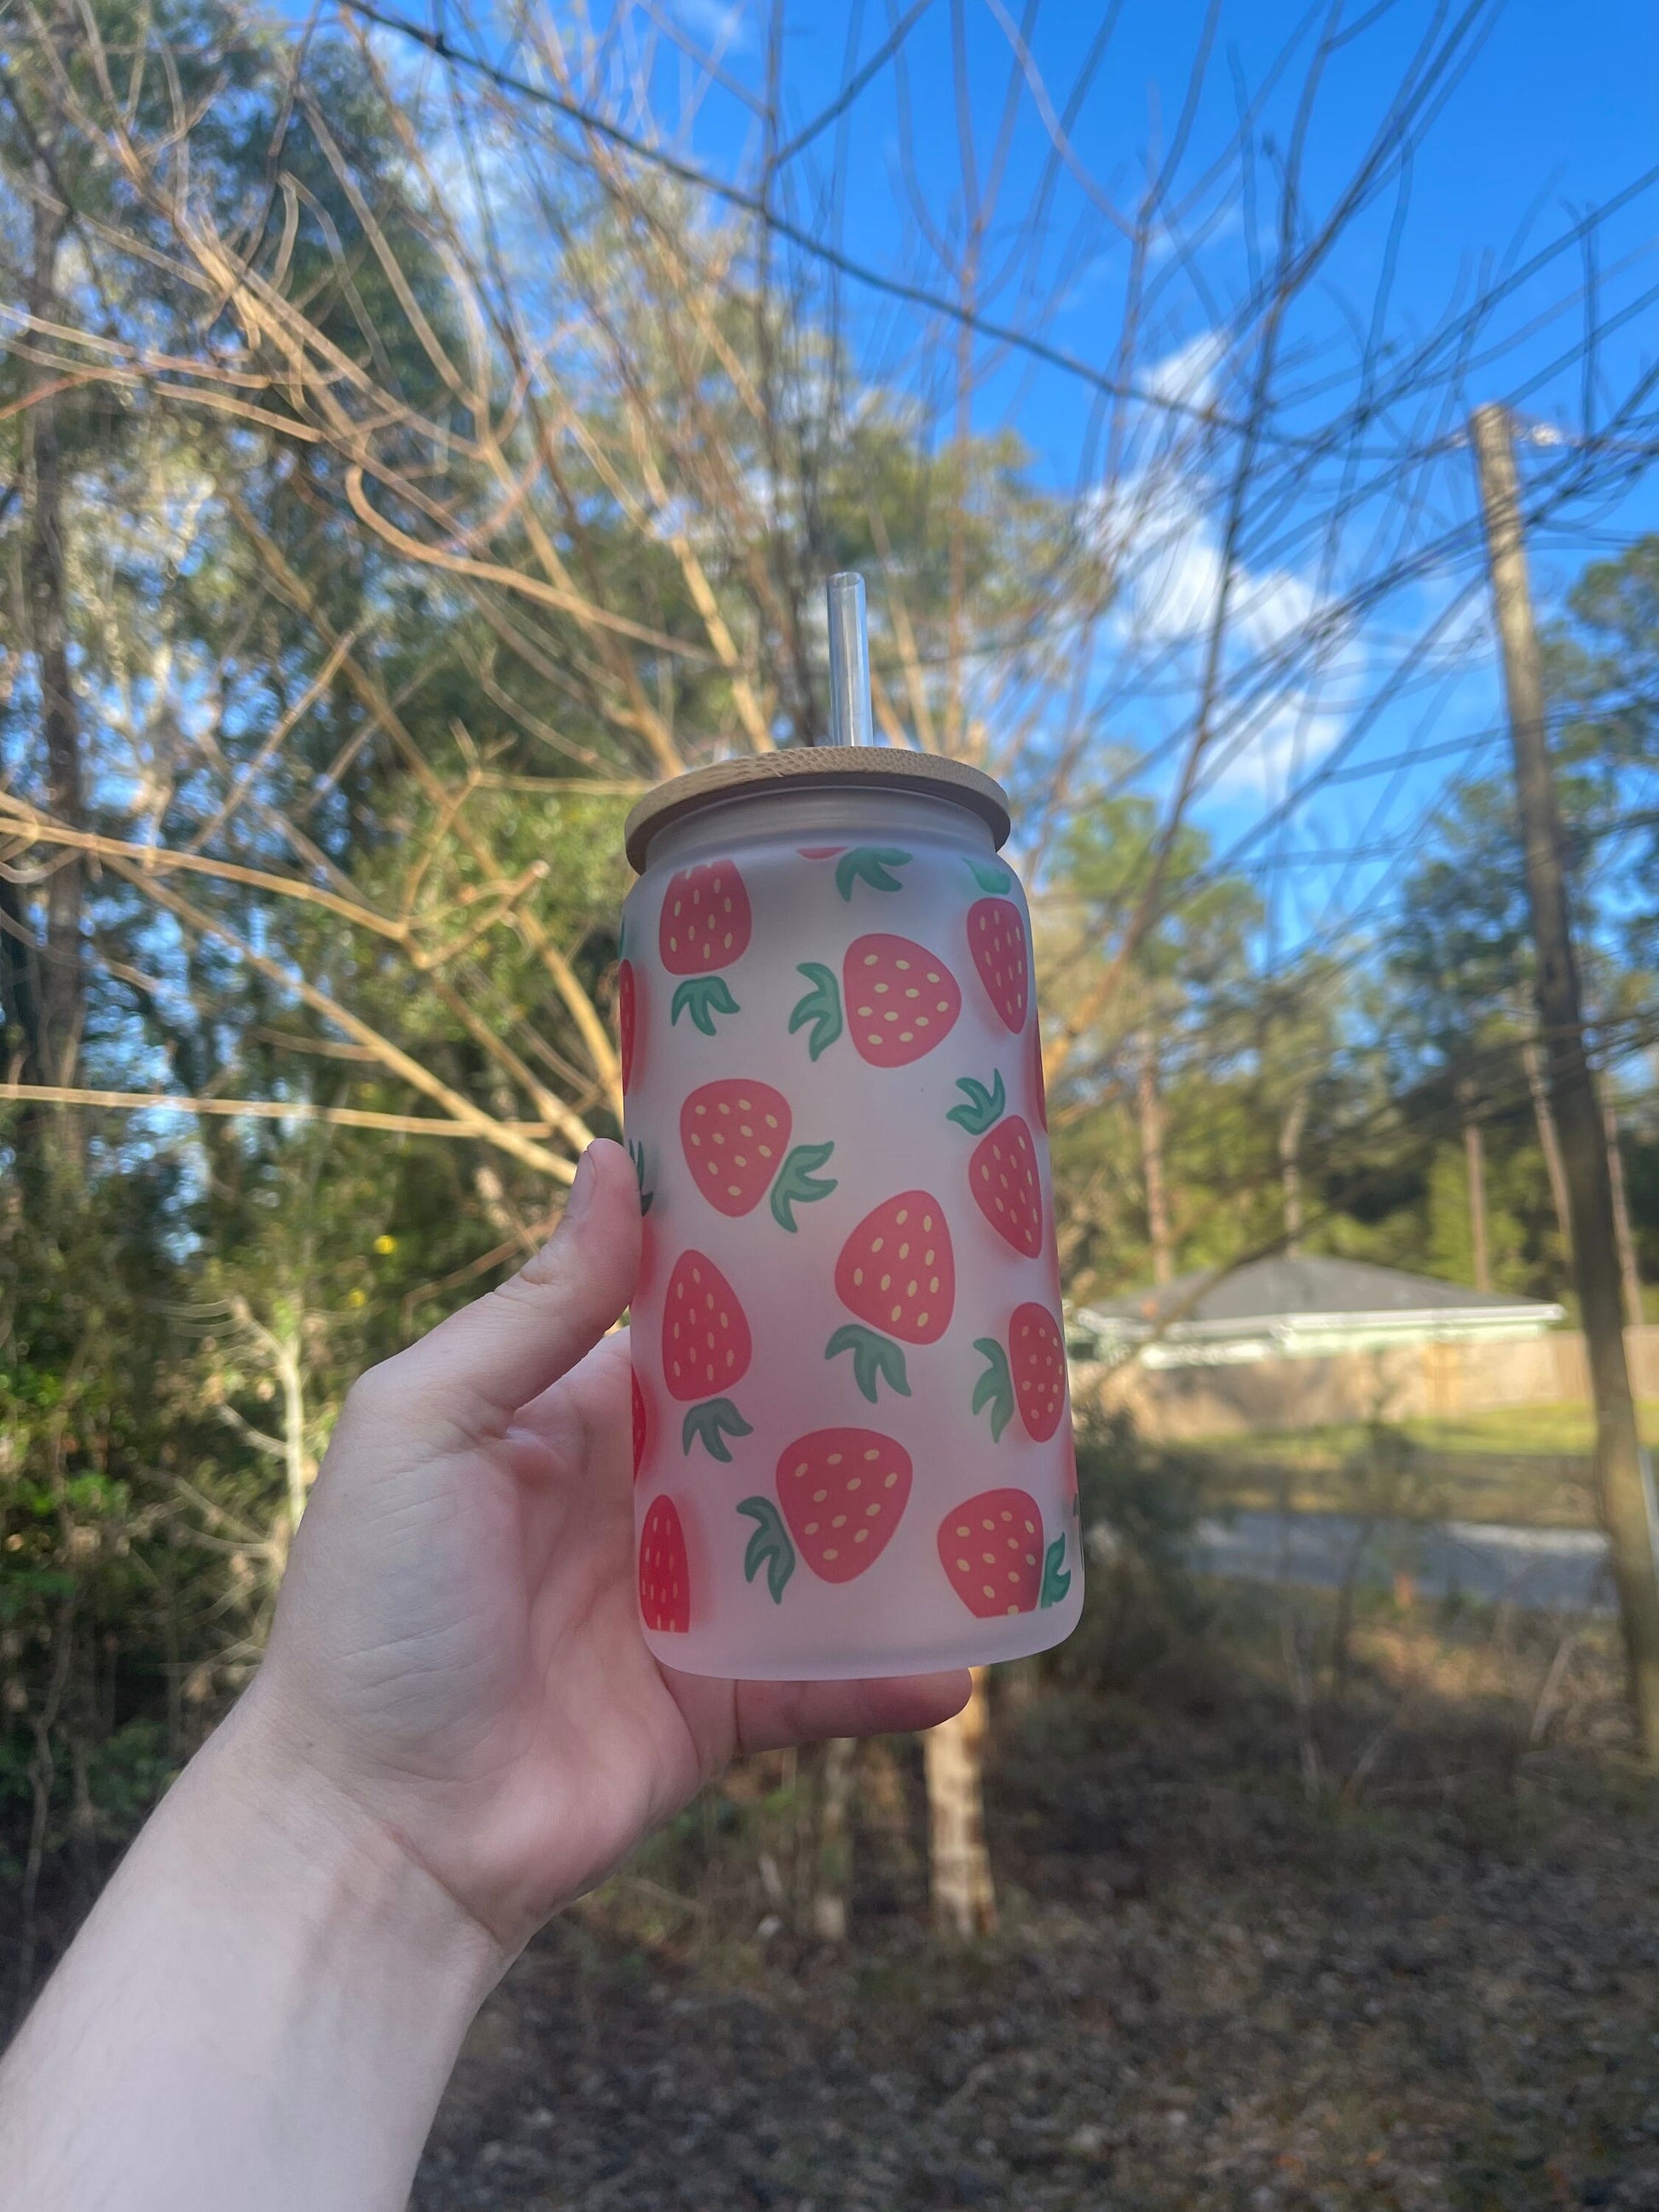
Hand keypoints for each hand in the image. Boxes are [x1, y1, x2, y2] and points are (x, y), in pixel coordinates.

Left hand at [246, 1139, 967, 1959]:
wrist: (376, 1835)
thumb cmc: (373, 1611)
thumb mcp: (425, 1426)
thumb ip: (532, 1311)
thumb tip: (613, 1160)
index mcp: (572, 1416)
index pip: (691, 1323)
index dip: (767, 1271)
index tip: (865, 1212)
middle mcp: (641, 1499)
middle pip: (777, 1423)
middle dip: (865, 1386)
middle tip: (975, 1337)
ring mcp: (688, 1604)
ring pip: (823, 1542)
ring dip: (903, 1520)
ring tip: (1008, 1481)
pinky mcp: (721, 1705)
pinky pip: (824, 1677)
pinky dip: (892, 1672)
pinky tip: (965, 1657)